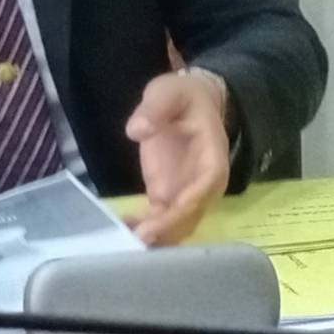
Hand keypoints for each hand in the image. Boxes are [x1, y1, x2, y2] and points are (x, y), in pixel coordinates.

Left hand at [124, 71, 230, 246]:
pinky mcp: (167, 195)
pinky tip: (121, 230)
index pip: (203, 190)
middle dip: (165, 232)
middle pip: (190, 217)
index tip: (156, 224)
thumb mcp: (168, 92)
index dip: (182, 211)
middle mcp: (203, 184)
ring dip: (154, 238)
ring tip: (123, 242)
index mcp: (212, 159)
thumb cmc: (183, 96)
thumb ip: (155, 108)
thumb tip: (137, 130)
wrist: (188, 101)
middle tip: (134, 241)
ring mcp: (185, 193)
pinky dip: (142, 228)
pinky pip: (159, 220)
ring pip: (176, 226)